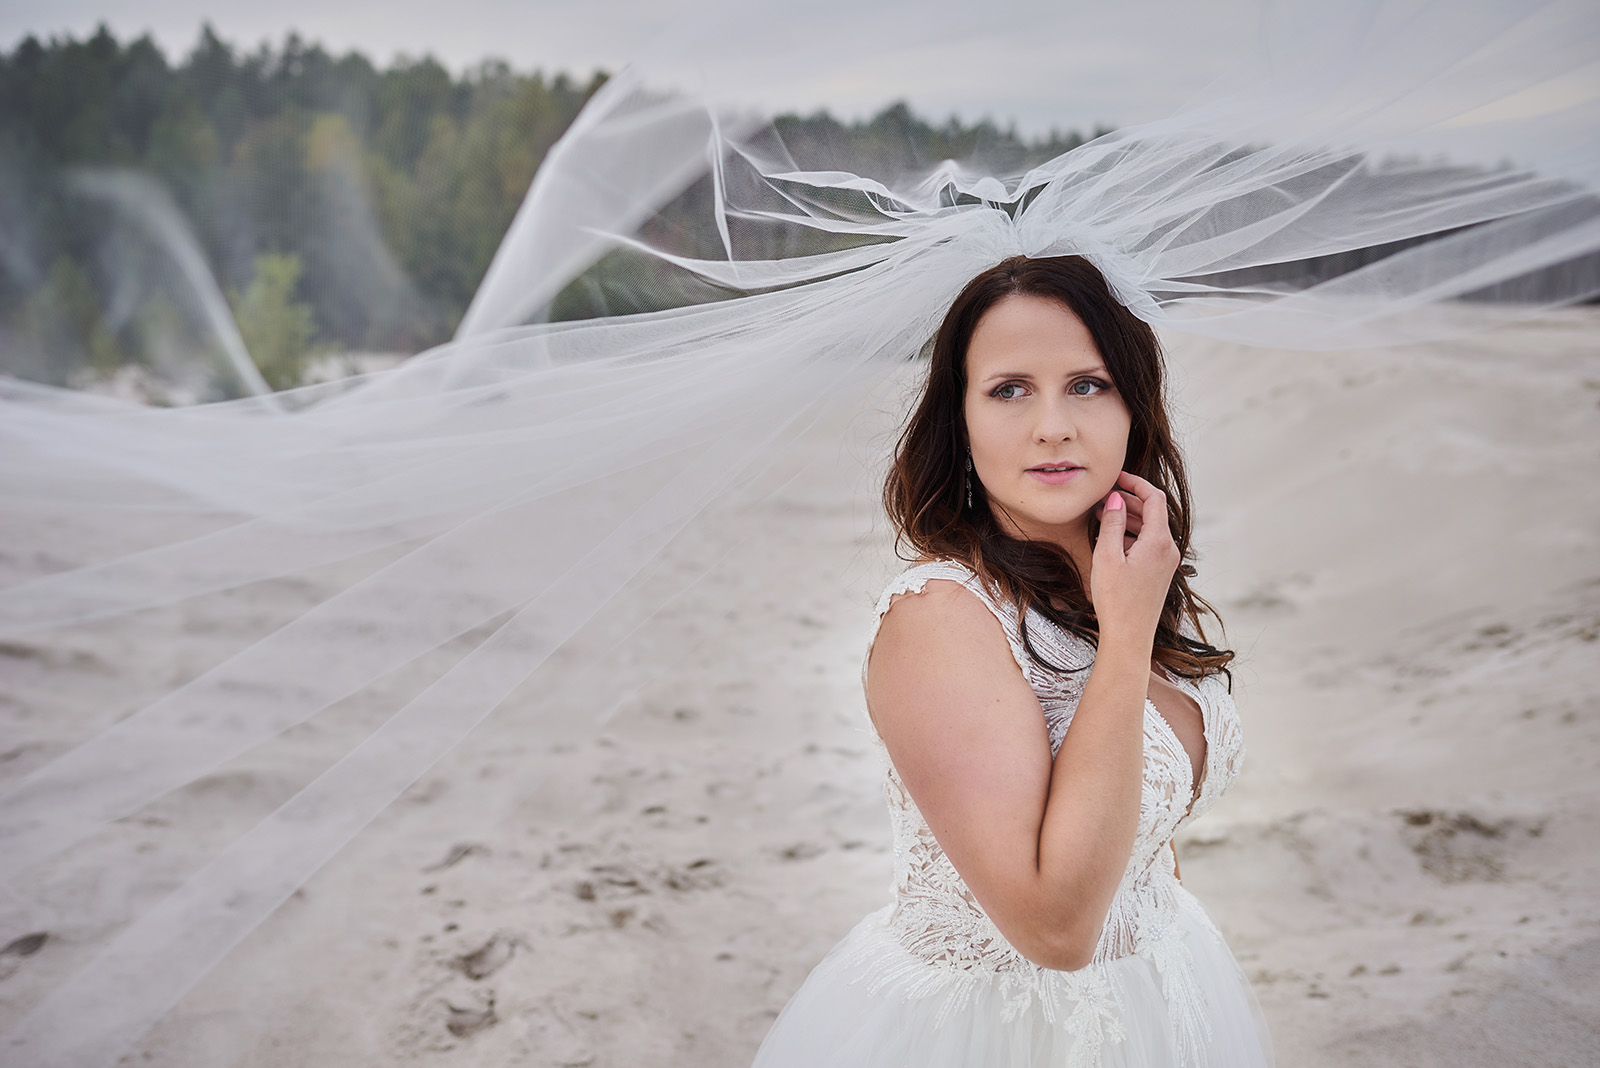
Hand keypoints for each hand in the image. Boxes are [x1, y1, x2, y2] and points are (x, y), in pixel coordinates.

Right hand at [1089, 471, 1179, 642]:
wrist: (1129, 636)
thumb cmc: (1116, 600)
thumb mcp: (1107, 557)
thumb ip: (1111, 523)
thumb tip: (1114, 499)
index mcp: (1159, 541)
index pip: (1154, 498)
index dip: (1135, 483)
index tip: (1116, 478)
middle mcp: (1168, 549)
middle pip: (1152, 512)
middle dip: (1128, 500)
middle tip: (1103, 497)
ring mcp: (1166, 561)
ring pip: (1149, 528)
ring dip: (1128, 518)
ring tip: (1101, 515)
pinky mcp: (1160, 572)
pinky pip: (1148, 543)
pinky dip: (1131, 534)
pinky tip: (1111, 538)